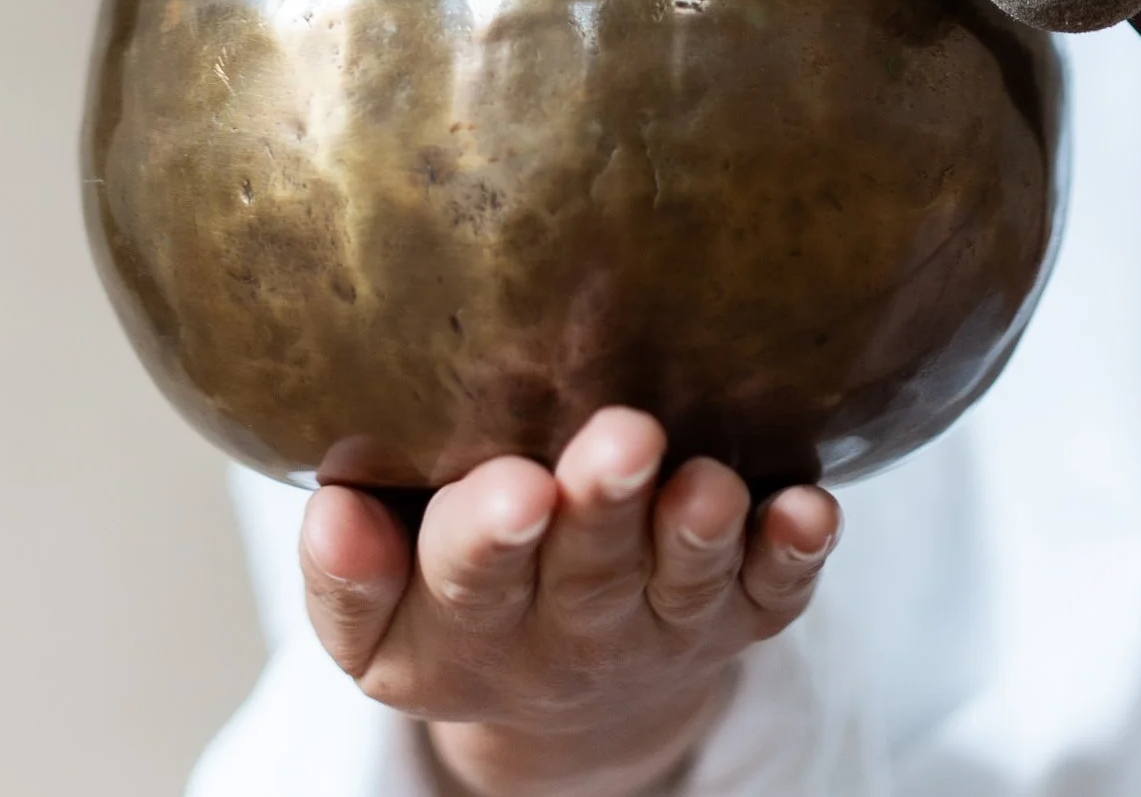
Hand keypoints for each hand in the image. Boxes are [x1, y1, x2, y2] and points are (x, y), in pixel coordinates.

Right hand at [301, 407, 840, 796]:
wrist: (571, 701)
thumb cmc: (467, 602)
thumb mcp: (383, 616)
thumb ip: (348, 569)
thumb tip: (330, 506)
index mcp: (465, 628)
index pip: (468, 581)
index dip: (487, 536)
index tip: (512, 486)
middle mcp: (568, 635)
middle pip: (588, 574)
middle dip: (606, 506)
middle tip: (624, 438)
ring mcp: (661, 627)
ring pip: (683, 583)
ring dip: (699, 531)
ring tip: (710, 480)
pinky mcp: (737, 618)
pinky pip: (774, 595)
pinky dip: (793, 554)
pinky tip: (810, 509)